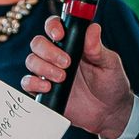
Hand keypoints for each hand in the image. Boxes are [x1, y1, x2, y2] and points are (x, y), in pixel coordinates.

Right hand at [21, 14, 134, 138]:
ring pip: (31, 61)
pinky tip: (48, 87)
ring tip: (62, 78)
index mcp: (72, 43)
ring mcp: (48, 73)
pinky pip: (27, 83)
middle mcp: (57, 55)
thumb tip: (93, 28)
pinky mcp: (44, 91)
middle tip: (66, 63)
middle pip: (38, 43)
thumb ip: (97, 48)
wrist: (109, 112)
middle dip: (48, 51)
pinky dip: (33, 83)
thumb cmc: (111, 83)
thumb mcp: (109, 63)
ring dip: (43, 68)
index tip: (59, 35)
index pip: (54, 26)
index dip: (52, 27)